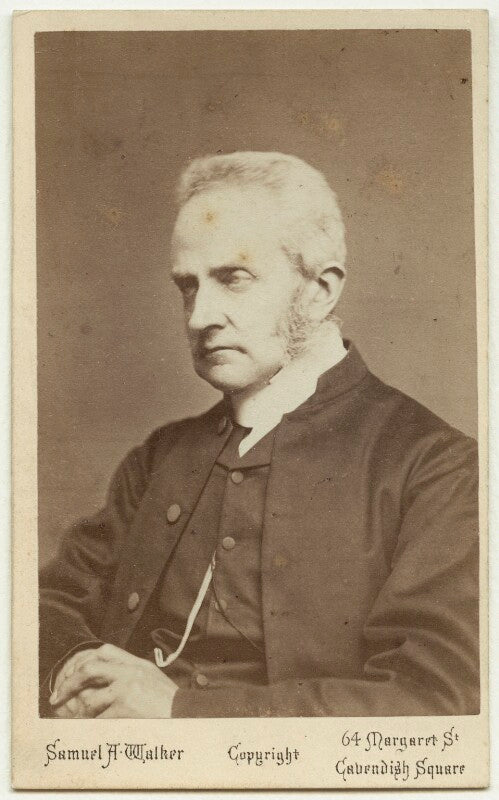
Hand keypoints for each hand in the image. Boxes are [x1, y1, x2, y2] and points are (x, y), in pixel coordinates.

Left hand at [50, 643, 178, 717]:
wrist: (186, 714)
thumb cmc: (167, 699)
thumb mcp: (149, 676)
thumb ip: (128, 670)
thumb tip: (101, 673)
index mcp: (135, 662)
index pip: (102, 650)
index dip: (81, 660)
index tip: (69, 673)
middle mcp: (129, 672)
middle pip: (90, 668)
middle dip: (68, 683)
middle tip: (56, 696)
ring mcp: (127, 690)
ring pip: (90, 699)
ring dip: (79, 713)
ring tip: (75, 720)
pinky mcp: (125, 709)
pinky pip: (99, 720)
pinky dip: (91, 727)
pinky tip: (90, 730)